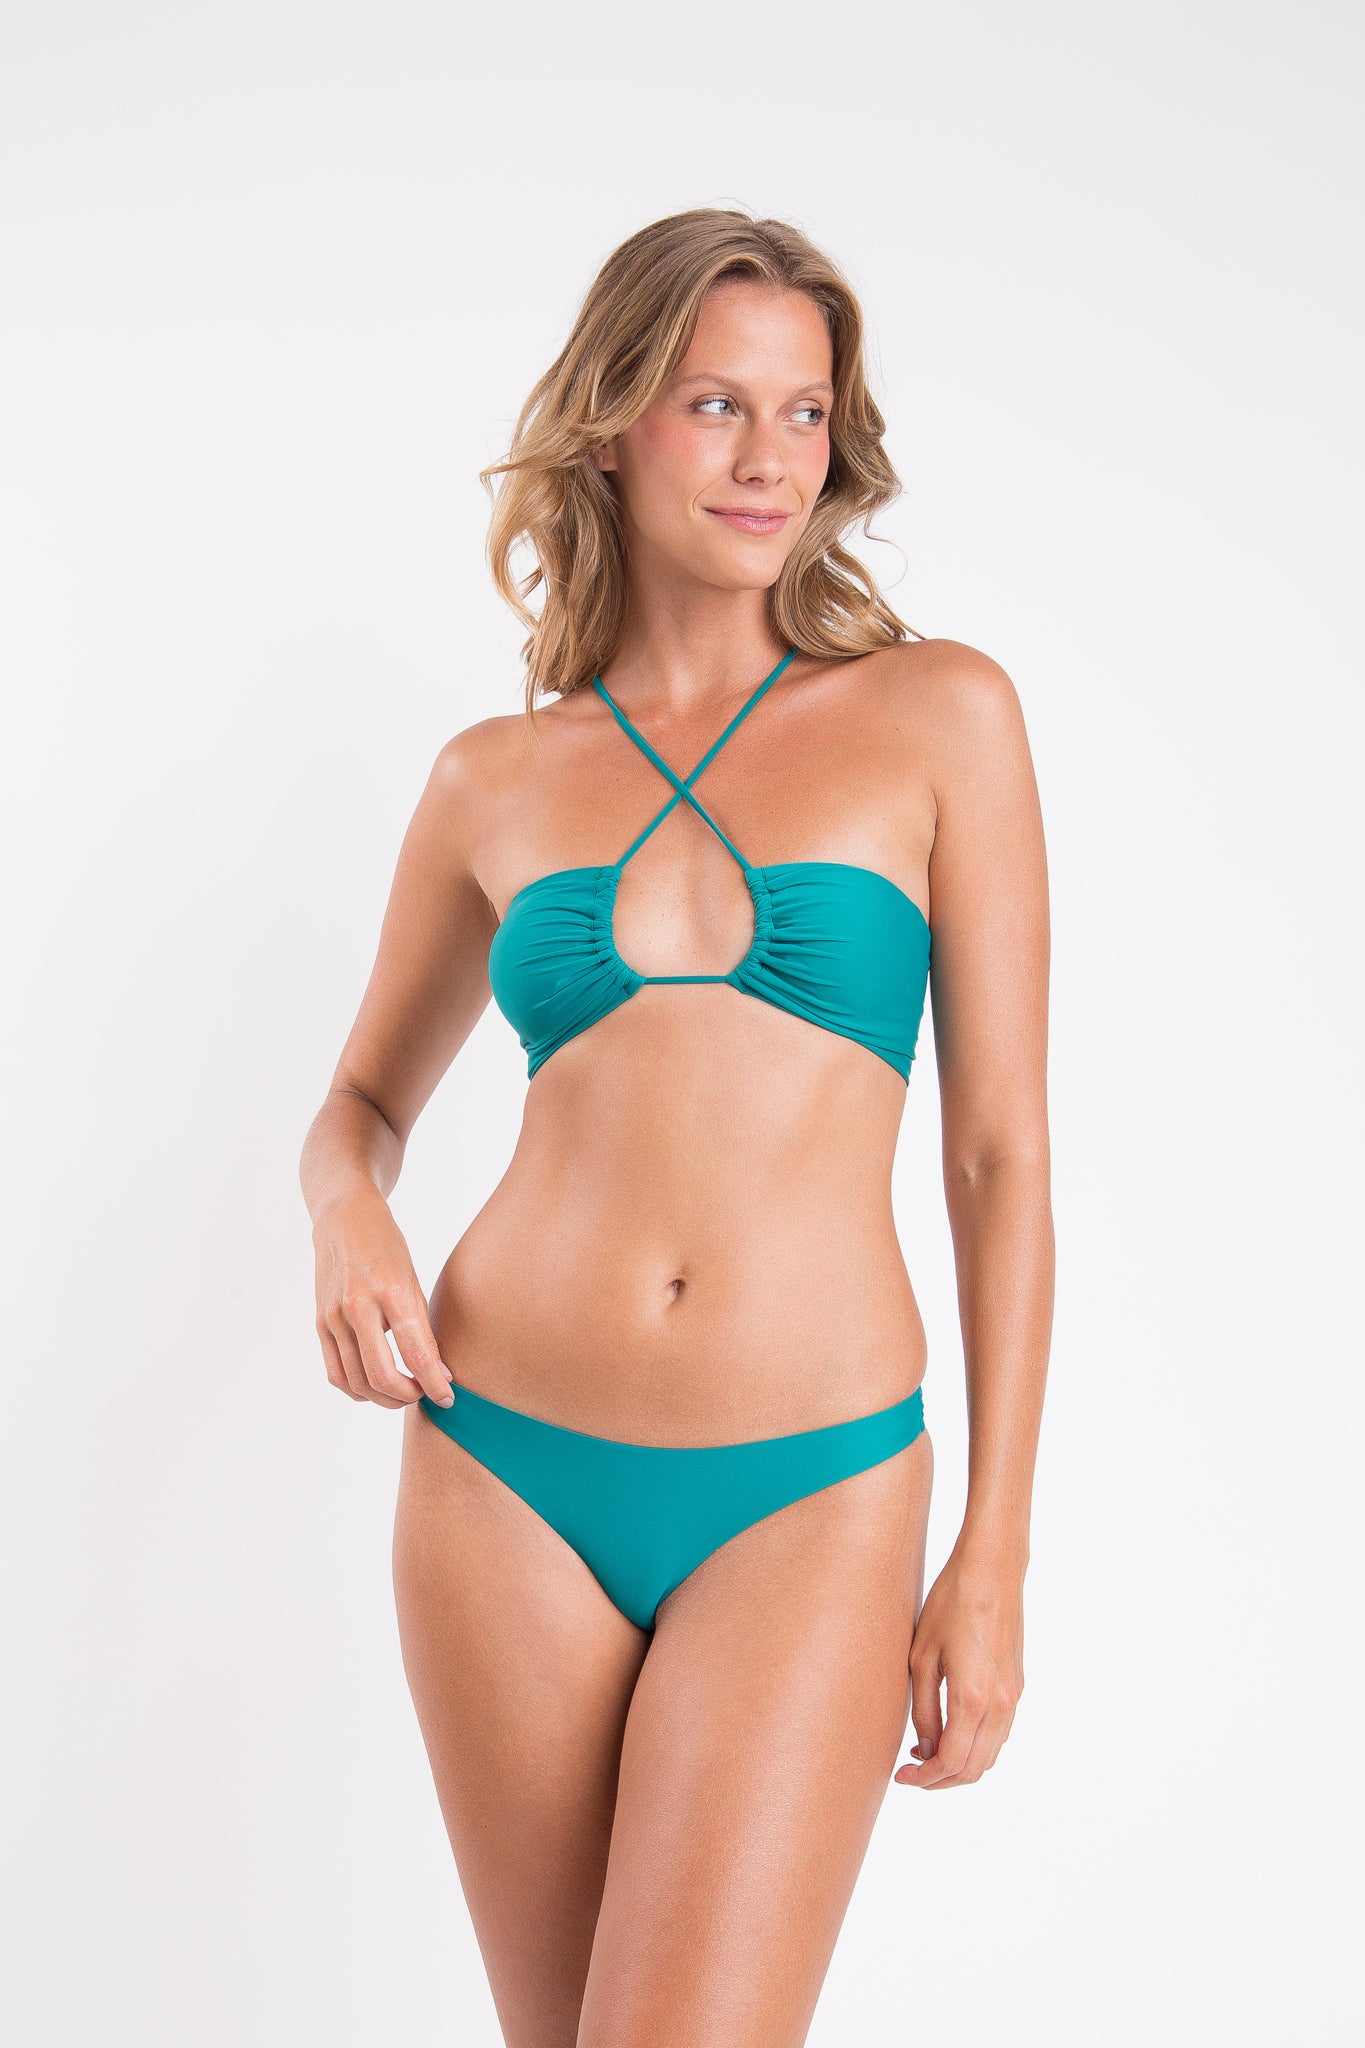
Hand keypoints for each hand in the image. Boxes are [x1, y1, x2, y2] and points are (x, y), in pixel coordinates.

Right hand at [312, 1188, 454, 1409]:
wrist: (344, 1219)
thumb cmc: (388, 1249)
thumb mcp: (413, 1282)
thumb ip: (422, 1329)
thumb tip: (439, 1374)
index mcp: (391, 1291)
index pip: (416, 1354)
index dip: (434, 1384)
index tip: (448, 1399)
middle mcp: (358, 1306)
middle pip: (381, 1376)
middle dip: (407, 1397)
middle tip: (424, 1395)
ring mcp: (333, 1317)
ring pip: (356, 1381)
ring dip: (383, 1398)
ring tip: (403, 1393)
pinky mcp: (319, 1323)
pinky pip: (335, 1373)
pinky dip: (356, 1389)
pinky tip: (375, 1387)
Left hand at [895, 1542, 1024, 1788]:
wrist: (992, 1569)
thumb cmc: (951, 1603)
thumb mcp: (923, 1656)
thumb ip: (925, 1709)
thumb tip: (926, 1748)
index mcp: (973, 1698)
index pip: (951, 1761)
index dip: (925, 1778)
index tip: (901, 1776)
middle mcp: (1000, 1704)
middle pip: (974, 1769)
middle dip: (941, 1780)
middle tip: (911, 1772)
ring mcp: (1013, 1697)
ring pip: (990, 1756)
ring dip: (960, 1765)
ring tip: (926, 1752)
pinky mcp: (1017, 1686)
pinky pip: (999, 1734)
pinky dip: (976, 1746)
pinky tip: (950, 1732)